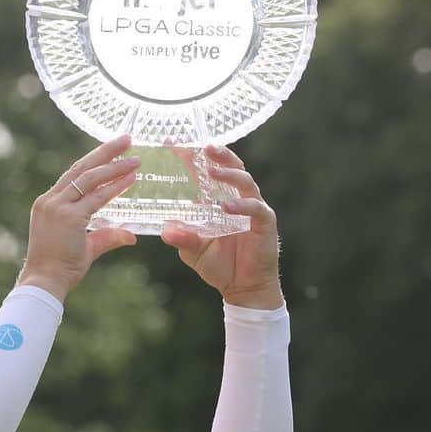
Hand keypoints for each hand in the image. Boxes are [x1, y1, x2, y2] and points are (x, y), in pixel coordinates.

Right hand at [18, 134, 138, 301]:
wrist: (43, 281)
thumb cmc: (59, 267)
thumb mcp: (85, 246)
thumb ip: (107, 236)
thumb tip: (130, 235)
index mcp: (48, 203)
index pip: (72, 174)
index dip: (93, 160)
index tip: (111, 150)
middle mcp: (50, 200)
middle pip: (81, 167)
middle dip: (105, 152)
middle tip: (126, 138)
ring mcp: (58, 207)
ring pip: (89, 178)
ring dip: (114, 166)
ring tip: (135, 158)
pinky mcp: (69, 218)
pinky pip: (96, 198)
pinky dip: (115, 187)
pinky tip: (131, 178)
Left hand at [161, 145, 283, 309]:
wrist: (242, 288)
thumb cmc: (219, 265)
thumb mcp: (192, 251)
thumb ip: (182, 238)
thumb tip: (166, 229)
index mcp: (215, 201)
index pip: (202, 173)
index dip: (189, 157)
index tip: (171, 143)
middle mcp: (235, 199)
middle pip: (230, 168)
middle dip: (218, 155)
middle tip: (204, 146)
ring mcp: (252, 208)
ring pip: (245, 181)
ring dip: (229, 174)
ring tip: (212, 171)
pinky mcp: (265, 223)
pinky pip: (255, 208)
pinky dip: (241, 205)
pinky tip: (226, 206)